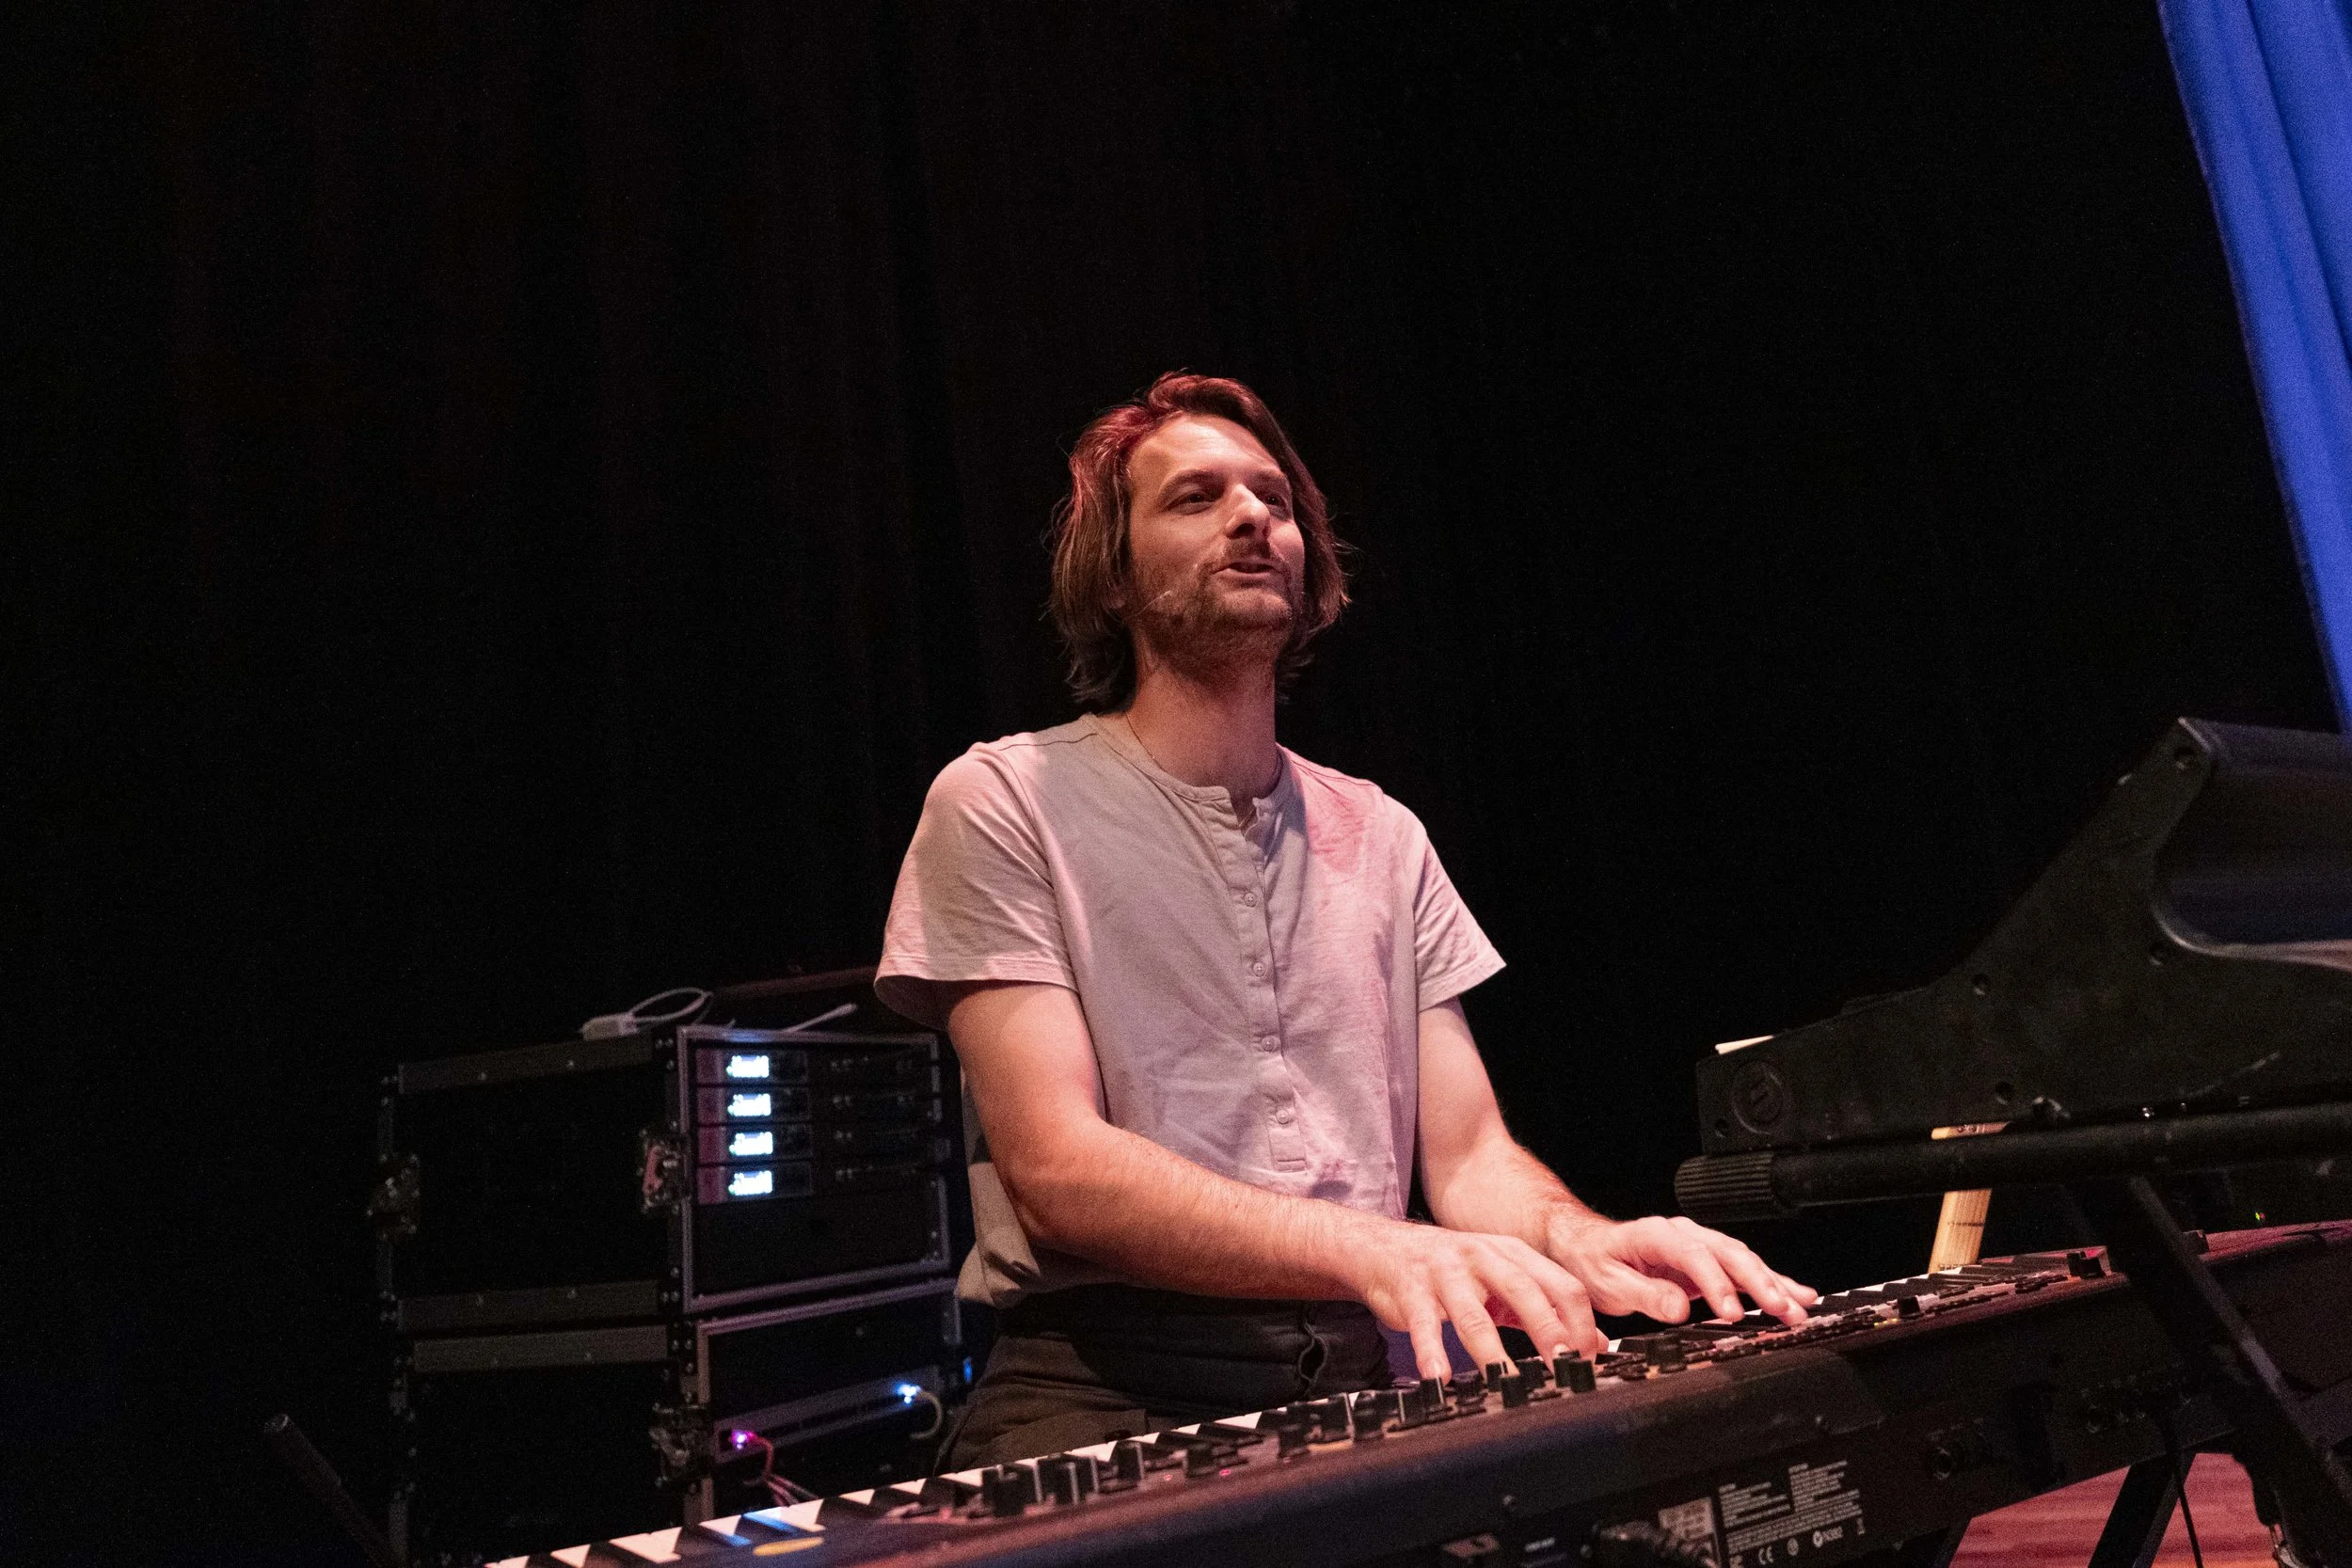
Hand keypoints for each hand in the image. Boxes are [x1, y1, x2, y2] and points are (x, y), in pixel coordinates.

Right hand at [1342, 1217, 1606, 1380]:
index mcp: (1512, 1254)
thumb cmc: (1451, 1268)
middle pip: (1524, 1292)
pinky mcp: (1412, 1291)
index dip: (1579, 1322)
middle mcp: (1482, 1256)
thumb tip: (1597, 1344)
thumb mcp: (1502, 1279)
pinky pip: (1424, 1324)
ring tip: (1505, 1382)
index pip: (1559, 1284)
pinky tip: (1439, 1378)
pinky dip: (1432, 1353)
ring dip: (1492, 1352)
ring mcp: (1445, 1272)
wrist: (1385, 1248)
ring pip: (1474, 1315)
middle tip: (1561, 1367)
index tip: (1588, 1360)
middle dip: (1547, 1331)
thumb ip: (1547, 1309)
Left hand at [1542, 1212, 1817, 1325]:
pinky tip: (1797, 1295)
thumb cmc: (1593, 1261)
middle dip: (1760, 1282)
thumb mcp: (1608, 1283)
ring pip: (1744, 1260)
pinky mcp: (1707, 1262)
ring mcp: (1698, 1246)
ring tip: (1799, 1309)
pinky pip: (1744, 1270)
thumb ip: (1644, 1295)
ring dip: (1773, 1284)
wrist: (1584, 1245)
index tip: (1733, 1313)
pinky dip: (1772, 1282)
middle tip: (1783, 1310)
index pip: (1695, 1256)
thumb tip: (1678, 1308)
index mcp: (1657, 1235)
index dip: (1717, 1285)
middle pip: (1730, 1254)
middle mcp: (1684, 1235)